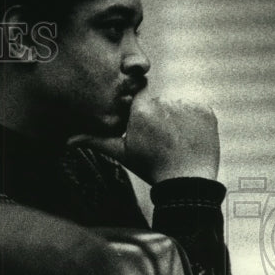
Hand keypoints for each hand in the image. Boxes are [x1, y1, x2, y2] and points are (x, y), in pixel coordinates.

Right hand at [70, 93, 219, 184]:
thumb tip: (68, 141)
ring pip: (176, 105)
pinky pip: (195, 108)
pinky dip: (193, 120)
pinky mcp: (205, 110)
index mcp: (142, 110)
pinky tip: (188, 138)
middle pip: (158, 101)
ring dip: (176, 118)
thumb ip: (95, 142)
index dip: (139, 106)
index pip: (139, 93)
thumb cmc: (150, 167)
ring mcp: (187, 106)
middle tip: (160, 140)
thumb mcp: (121, 154)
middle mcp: (164, 102)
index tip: (143, 122)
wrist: (187, 181)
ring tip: (175, 141)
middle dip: (158, 116)